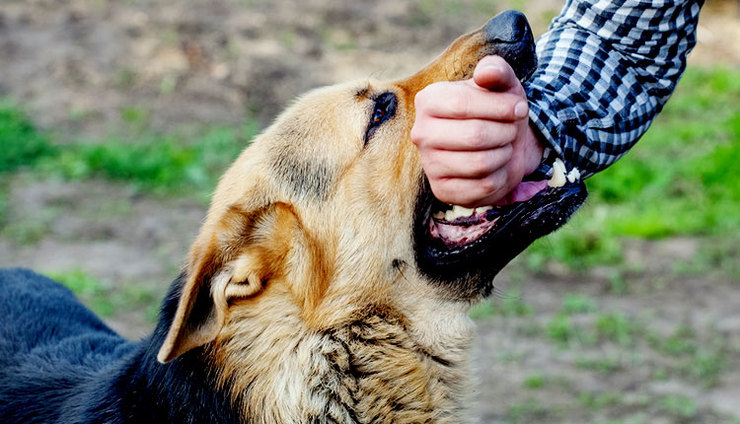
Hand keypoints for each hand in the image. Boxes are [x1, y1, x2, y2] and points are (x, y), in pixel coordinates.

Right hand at [411, 55, 543, 206]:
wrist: (503, 143)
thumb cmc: (498, 110)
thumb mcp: (502, 84)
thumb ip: (496, 70)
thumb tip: (486, 73)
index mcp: (428, 101)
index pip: (462, 104)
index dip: (499, 107)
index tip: (519, 108)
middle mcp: (422, 133)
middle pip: (474, 136)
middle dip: (505, 132)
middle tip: (511, 129)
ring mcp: (429, 164)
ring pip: (480, 163)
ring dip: (504, 154)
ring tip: (503, 146)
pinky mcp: (442, 191)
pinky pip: (483, 187)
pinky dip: (500, 177)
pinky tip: (496, 168)